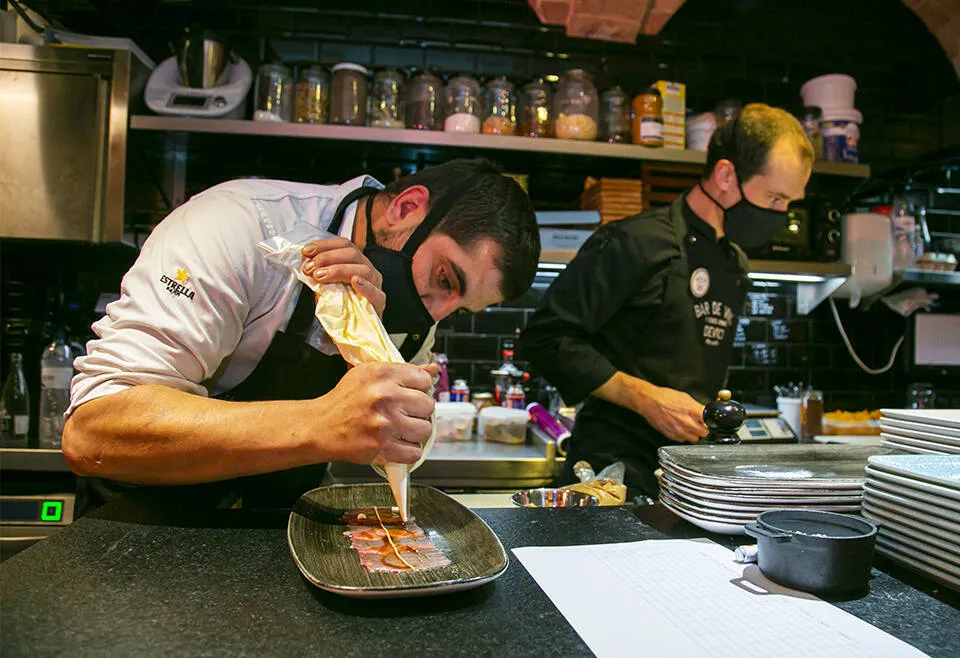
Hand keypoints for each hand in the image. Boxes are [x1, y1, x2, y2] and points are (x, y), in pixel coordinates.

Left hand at [301, 238, 384, 316]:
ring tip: (322, 276)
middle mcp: (367, 270)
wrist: (351, 332)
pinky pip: (376, 293)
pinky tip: (355, 282)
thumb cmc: (340, 309)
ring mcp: (375, 285)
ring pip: (363, 270)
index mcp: (356, 263)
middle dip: (328, 257)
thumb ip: (319, 276)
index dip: (325, 245)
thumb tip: (306, 264)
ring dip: (339, 270)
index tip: (307, 251)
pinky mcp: (379, 303)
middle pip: (353, 254)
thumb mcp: (325, 288)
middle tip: (311, 267)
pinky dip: (365, 286)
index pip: (344, 245)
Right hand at [311, 362, 435, 464]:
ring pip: (425, 429)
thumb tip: (433, 369)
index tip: (411, 394)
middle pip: (428, 405)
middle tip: (405, 413)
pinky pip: (414, 452)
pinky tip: (399, 443)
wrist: (321, 426)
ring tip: (403, 429)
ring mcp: (385, 423)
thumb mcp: (370, 374)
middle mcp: (385, 397)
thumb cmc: (344, 400)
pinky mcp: (382, 447)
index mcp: (383, 375)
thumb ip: (404, 370)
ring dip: (416, 432)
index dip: (420, 388)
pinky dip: (409, 451)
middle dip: (419, 411)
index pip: (424, 379)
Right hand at [635, 385, 706, 443]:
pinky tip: (679, 428)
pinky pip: (682, 440)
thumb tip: (704, 411)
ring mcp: (679, 431)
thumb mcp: (685, 397)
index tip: (708, 421)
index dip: (709, 422)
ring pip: (694, 439)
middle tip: (699, 424)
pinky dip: (683, 436)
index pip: (709, 422)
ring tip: (689, 427)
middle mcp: (686, 423)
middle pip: (704, 433)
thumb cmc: (664, 397)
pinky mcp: (671, 435)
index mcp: (692, 411)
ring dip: (693, 434)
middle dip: (703, 429)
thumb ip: (696, 406)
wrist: (649, 401)